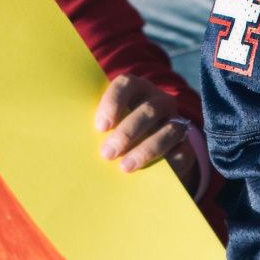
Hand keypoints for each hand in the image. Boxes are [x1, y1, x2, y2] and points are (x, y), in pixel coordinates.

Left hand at [95, 74, 199, 193]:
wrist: (149, 149)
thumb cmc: (118, 133)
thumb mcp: (109, 124)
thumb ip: (99, 125)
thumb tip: (72, 138)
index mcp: (137, 89)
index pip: (126, 85)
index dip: (113, 102)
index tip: (100, 127)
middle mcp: (160, 101)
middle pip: (148, 110)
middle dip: (127, 132)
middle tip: (107, 153)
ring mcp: (176, 121)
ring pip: (168, 130)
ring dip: (146, 149)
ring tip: (125, 167)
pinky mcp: (186, 146)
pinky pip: (182, 153)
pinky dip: (168, 163)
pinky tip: (152, 174)